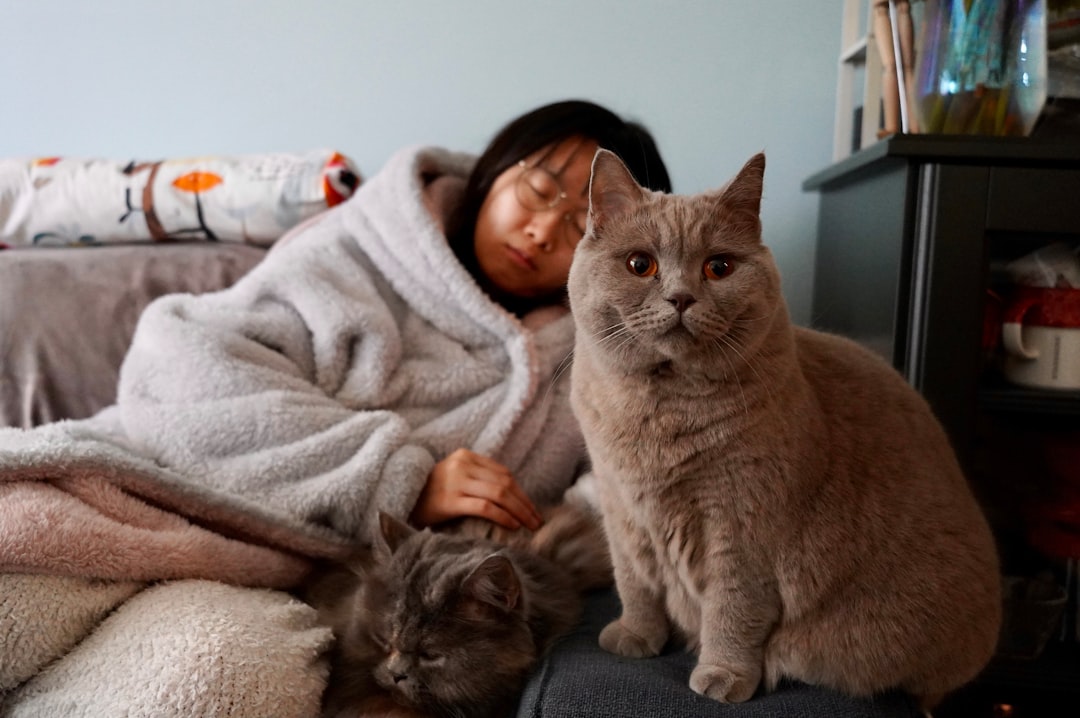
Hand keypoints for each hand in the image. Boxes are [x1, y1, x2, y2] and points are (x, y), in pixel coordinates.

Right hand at [410, 448, 542, 530]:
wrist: (401, 501)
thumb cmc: (432, 495)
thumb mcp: (456, 477)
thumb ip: (479, 479)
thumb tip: (514, 498)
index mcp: (465, 456)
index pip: (504, 473)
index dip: (522, 492)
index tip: (533, 509)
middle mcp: (461, 465)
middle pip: (505, 483)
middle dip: (525, 503)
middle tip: (537, 521)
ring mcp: (455, 481)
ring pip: (499, 493)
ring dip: (519, 511)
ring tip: (529, 526)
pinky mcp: (450, 500)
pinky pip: (484, 506)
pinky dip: (502, 516)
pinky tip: (512, 526)